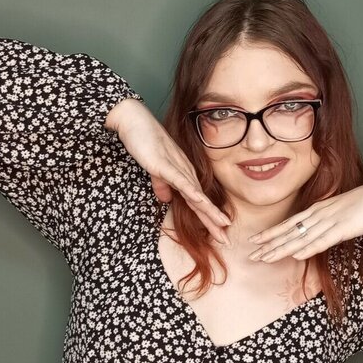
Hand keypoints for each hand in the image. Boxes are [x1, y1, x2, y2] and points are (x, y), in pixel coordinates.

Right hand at [106, 98, 230, 243]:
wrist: (135, 121)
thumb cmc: (145, 143)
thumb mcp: (155, 170)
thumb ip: (162, 184)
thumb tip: (166, 199)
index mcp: (184, 177)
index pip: (199, 203)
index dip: (209, 220)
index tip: (220, 235)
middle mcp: (185, 174)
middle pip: (202, 203)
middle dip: (214, 223)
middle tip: (227, 240)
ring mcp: (177, 169)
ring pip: (196, 195)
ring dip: (209, 212)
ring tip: (223, 226)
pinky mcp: (165, 165)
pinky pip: (181, 181)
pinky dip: (191, 193)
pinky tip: (201, 202)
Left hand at [247, 179, 362, 262]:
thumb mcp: (339, 213)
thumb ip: (326, 222)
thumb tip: (315, 234)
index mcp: (318, 210)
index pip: (289, 224)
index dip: (271, 233)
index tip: (256, 241)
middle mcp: (319, 215)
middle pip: (289, 232)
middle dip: (269, 245)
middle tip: (252, 255)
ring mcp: (330, 221)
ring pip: (301, 238)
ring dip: (282, 249)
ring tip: (265, 258)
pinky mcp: (343, 228)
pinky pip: (323, 240)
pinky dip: (309, 248)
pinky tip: (296, 255)